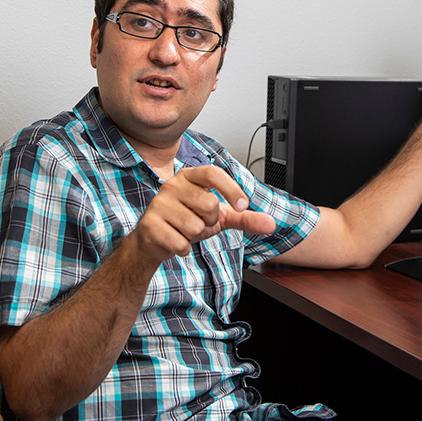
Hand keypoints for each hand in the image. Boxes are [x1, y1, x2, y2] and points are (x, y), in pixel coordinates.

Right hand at [130, 165, 275, 264]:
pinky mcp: (149, 225)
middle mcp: (172, 185)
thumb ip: (245, 218)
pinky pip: (181, 242)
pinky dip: (183, 248)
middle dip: (210, 221)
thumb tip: (271, 224)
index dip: (231, 188)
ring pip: (195, 226)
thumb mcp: (219, 217)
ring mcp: (158, 204)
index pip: (213, 173)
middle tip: (199, 222)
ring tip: (185, 231)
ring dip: (195, 236)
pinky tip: (175, 241)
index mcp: (190, 176)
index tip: (243, 206)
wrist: (155, 240)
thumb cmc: (187, 221)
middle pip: (209, 204)